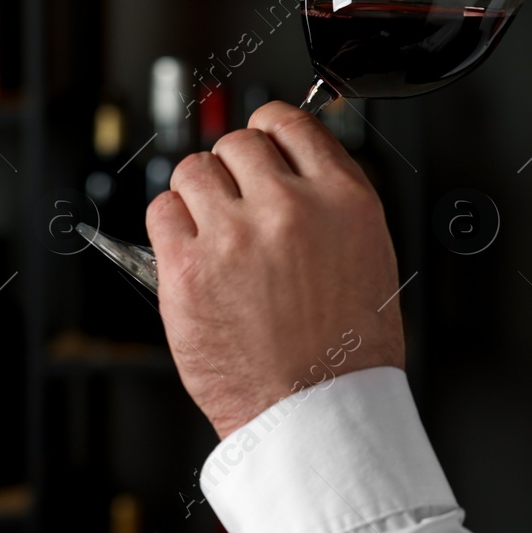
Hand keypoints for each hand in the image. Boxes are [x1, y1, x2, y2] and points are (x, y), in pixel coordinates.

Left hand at [147, 101, 406, 439]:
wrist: (318, 410)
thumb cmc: (349, 347)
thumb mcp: (370, 251)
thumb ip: (332, 198)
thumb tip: (296, 161)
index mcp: (343, 199)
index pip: (290, 122)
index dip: (270, 129)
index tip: (262, 141)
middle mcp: (289, 208)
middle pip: (238, 142)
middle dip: (235, 167)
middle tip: (239, 199)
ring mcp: (234, 237)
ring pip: (193, 169)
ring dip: (201, 192)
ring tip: (214, 228)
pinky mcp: (187, 271)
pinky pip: (161, 211)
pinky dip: (172, 223)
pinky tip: (192, 247)